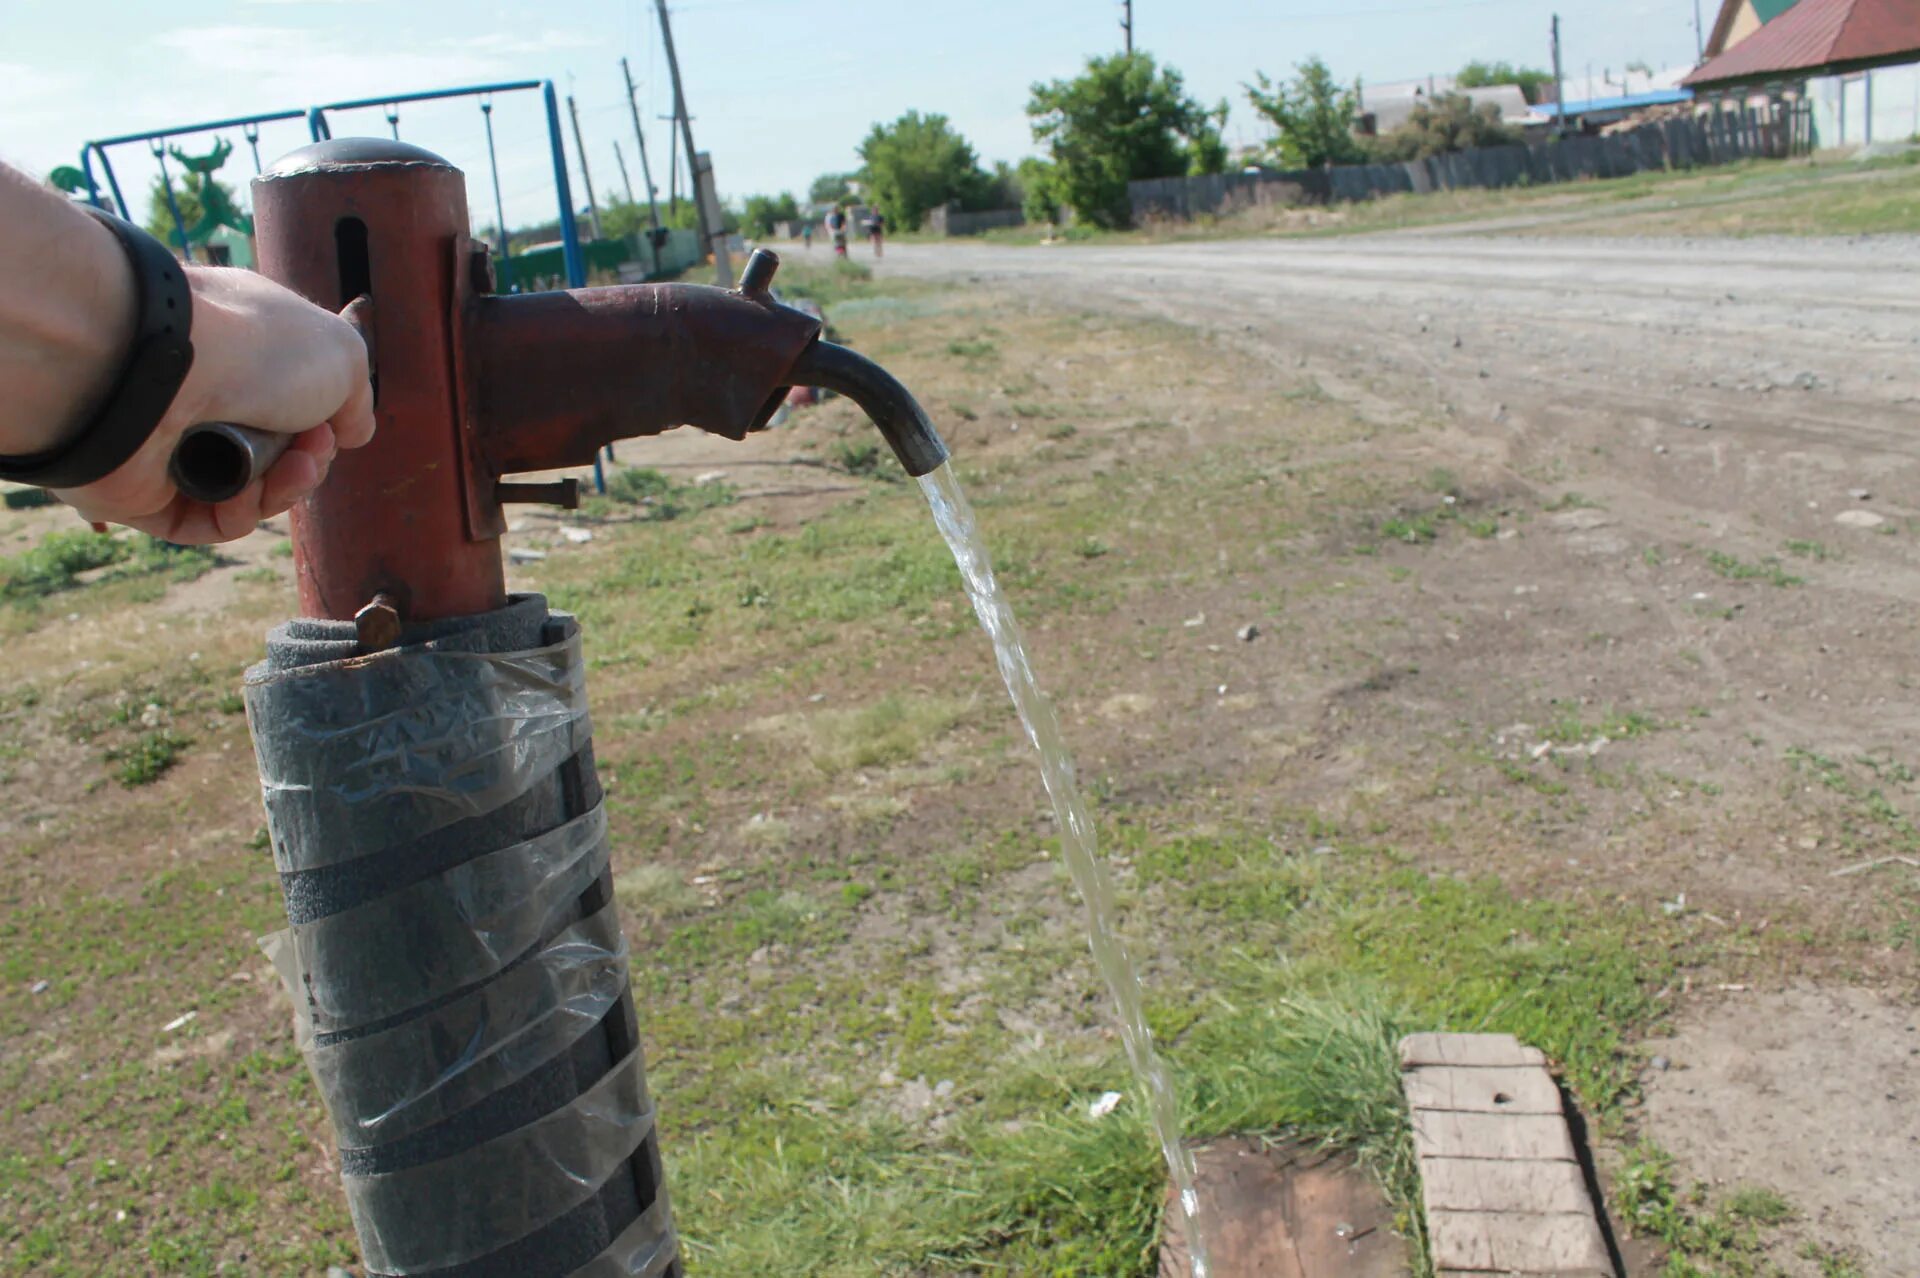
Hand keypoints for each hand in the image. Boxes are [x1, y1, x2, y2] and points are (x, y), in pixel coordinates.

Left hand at [52, 267, 373, 543]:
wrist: (153, 366)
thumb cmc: (250, 347)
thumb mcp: (340, 353)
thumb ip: (356, 397)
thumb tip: (350, 433)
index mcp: (242, 347)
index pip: (291, 397)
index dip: (324, 421)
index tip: (336, 424)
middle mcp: (204, 389)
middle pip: (275, 451)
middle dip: (308, 460)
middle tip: (313, 449)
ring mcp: (171, 440)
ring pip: (246, 490)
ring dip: (283, 490)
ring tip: (292, 472)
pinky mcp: (143, 489)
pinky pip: (205, 521)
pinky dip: (237, 515)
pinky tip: (246, 496)